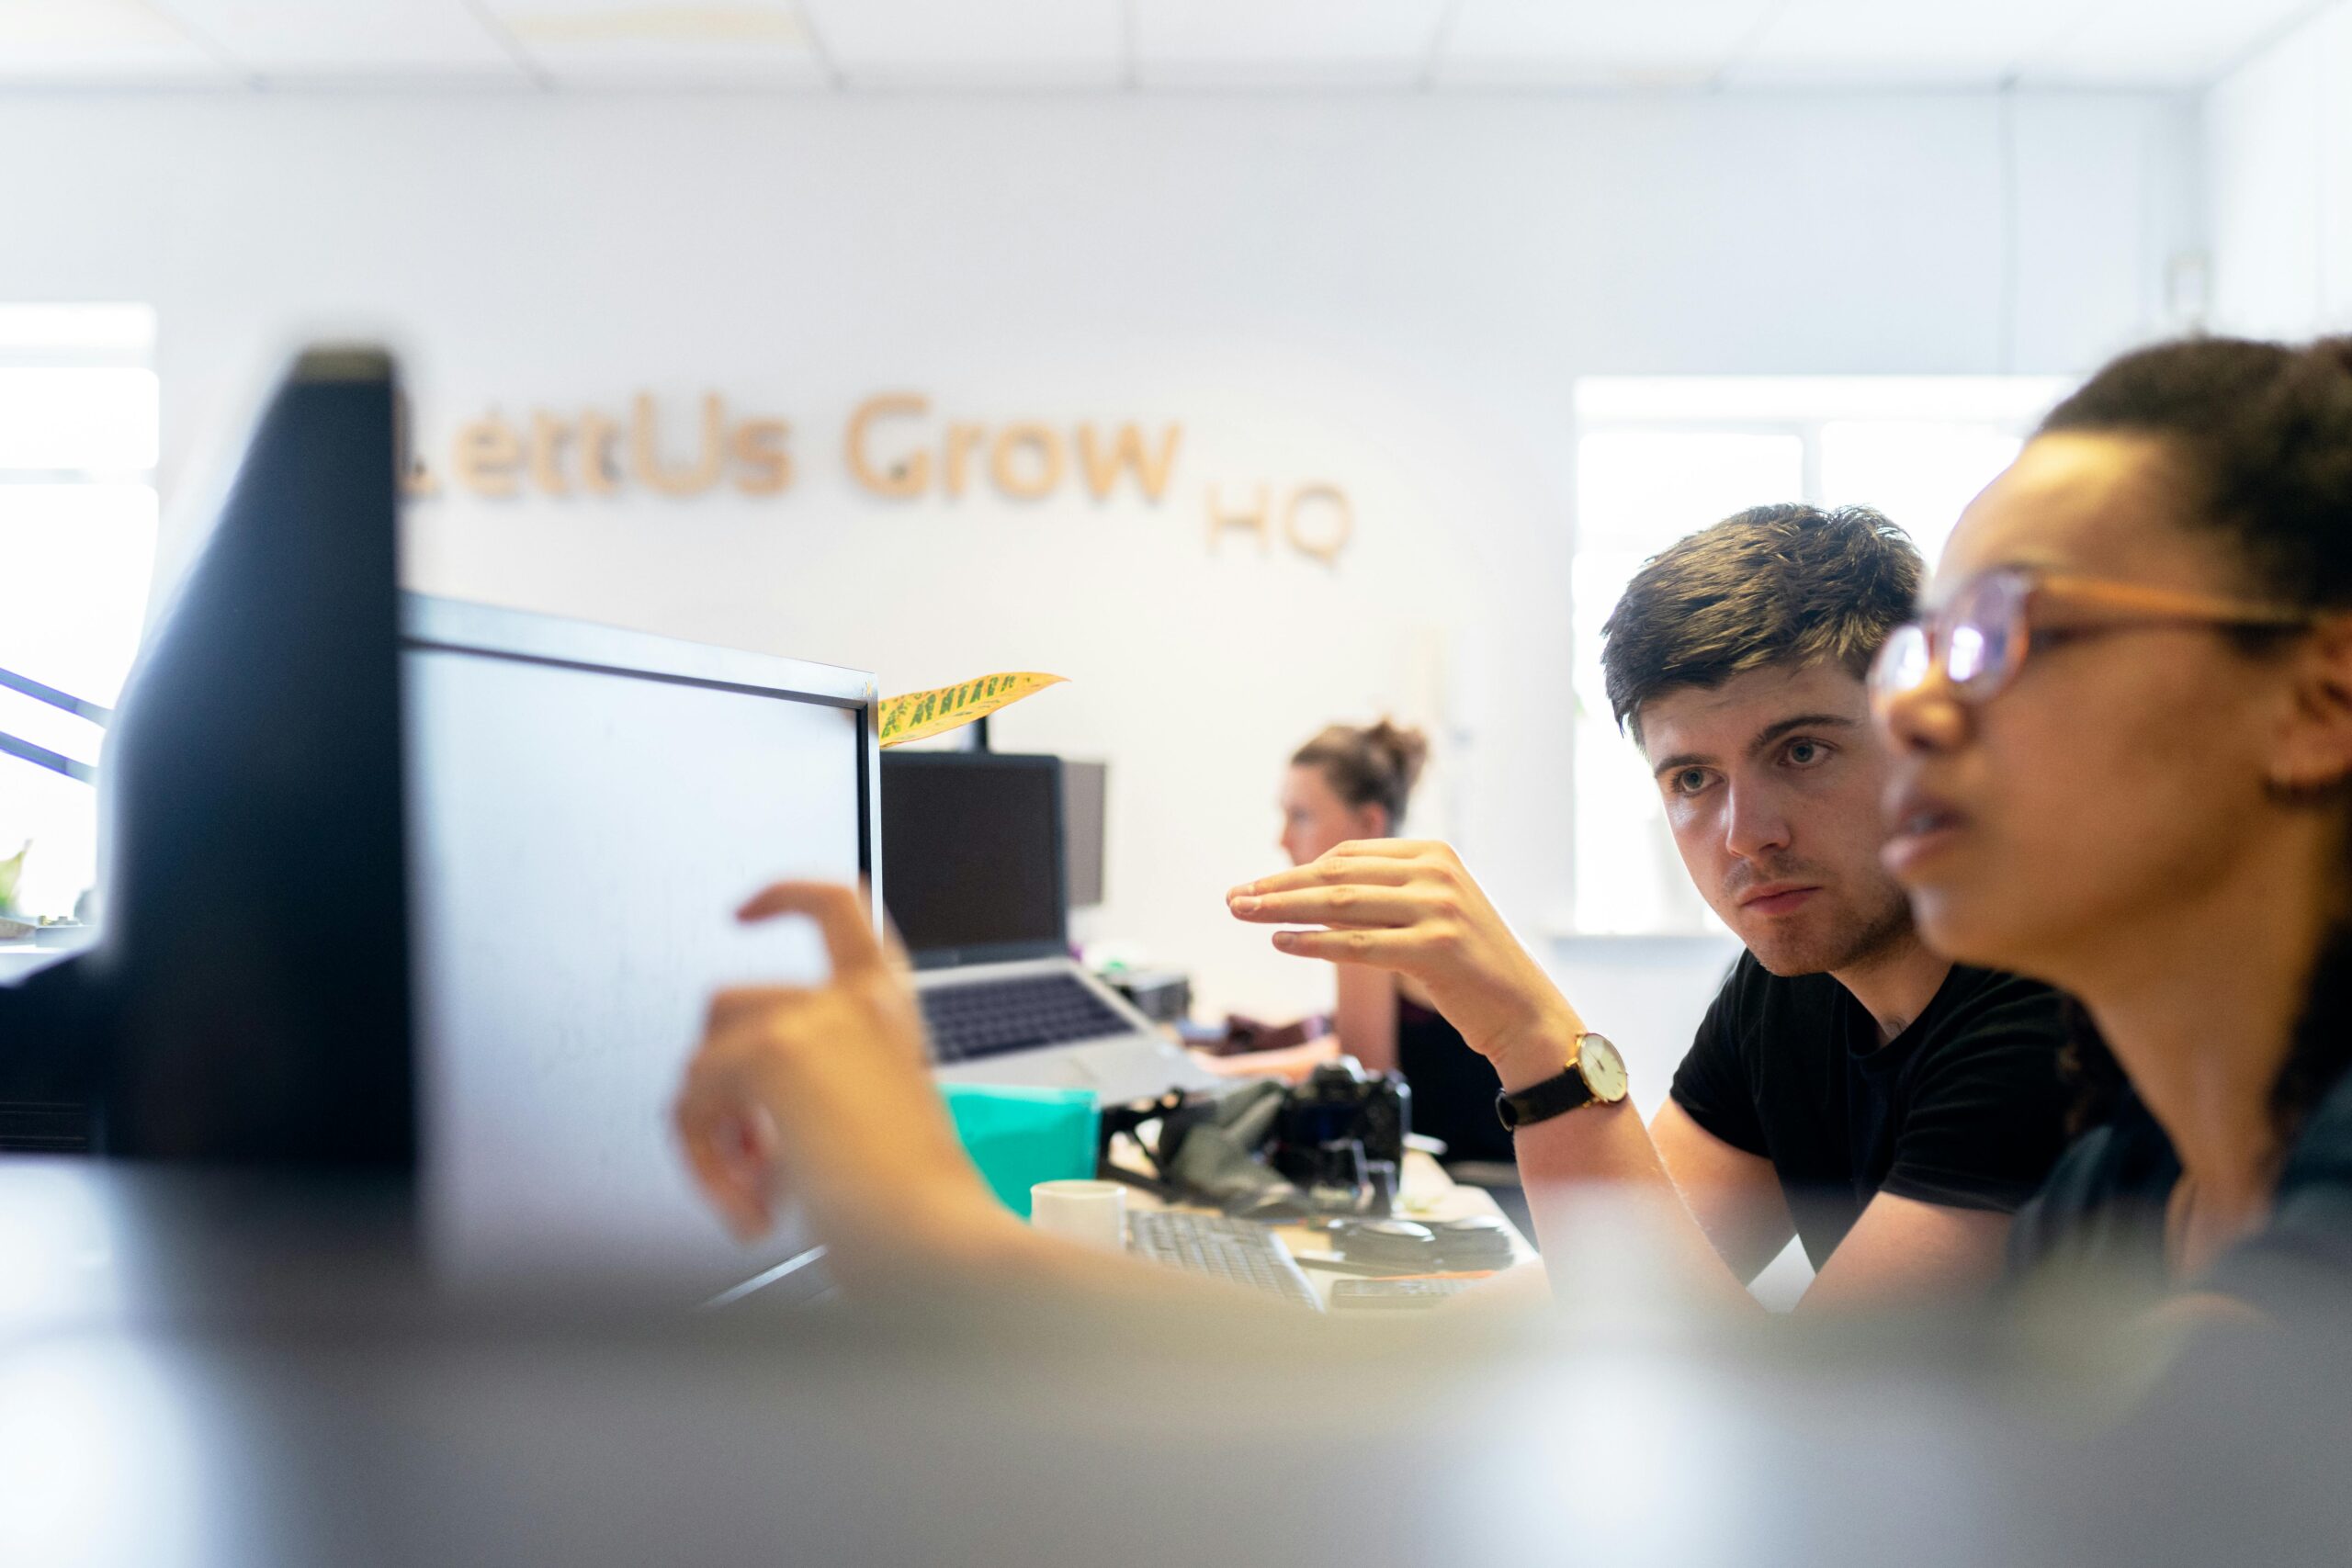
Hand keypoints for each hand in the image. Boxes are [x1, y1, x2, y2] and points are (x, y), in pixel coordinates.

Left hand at [672, 881, 1008, 1284]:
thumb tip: (736, 1120)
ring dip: (709, 1136)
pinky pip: (690, 1103)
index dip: (785, 895)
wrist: (934, 1240)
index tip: (745, 911)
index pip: (840, 907)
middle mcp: (858, 1001)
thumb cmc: (919, 1209)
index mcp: (891, 1012)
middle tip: (749, 1156)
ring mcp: (813, 1019)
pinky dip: (704, 1165)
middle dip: (717, 1086)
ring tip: (753, 1194)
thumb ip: (810, 1095)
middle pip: (729, 1003)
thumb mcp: (867, 1127)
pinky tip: (753, 1207)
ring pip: (701, 1060)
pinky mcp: (772, 1052)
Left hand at [1226, 840, 1581, 1087]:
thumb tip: (1307, 895)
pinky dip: (1314, 942)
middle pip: (1336, 873)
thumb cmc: (1468, 966)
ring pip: (1340, 904)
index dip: (1295, 871)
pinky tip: (1283, 941)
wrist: (1522, 1009)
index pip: (1347, 855)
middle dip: (1277, 887)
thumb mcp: (1428, 913)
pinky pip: (1358, 944)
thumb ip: (1380, 897)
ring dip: (1283, 910)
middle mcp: (1437, 872)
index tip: (1255, 887)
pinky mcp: (1436, 948)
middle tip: (1234, 899)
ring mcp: (1439, 907)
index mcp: (1433, 853)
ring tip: (1244, 915)